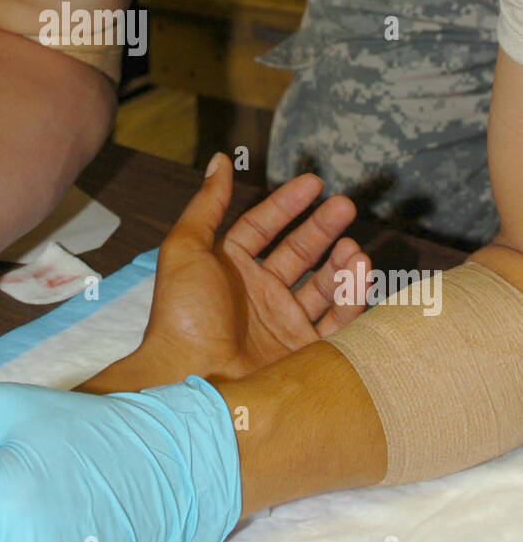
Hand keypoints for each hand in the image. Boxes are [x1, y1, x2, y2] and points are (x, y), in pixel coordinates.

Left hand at [88, 154, 371, 390]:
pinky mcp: (303, 354)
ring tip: (353, 245)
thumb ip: (206, 205)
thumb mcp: (185, 249)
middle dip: (322, 228)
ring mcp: (282, 324)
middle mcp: (258, 294)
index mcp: (228, 268)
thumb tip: (219, 160)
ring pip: (322, 285)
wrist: (191, 380)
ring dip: (340, 262)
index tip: (314, 183)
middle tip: (345, 206)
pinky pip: (337, 321)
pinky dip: (351, 295)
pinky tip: (358, 270)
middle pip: (299, 253)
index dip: (287, 204)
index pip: (263, 227)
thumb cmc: (183, 314)